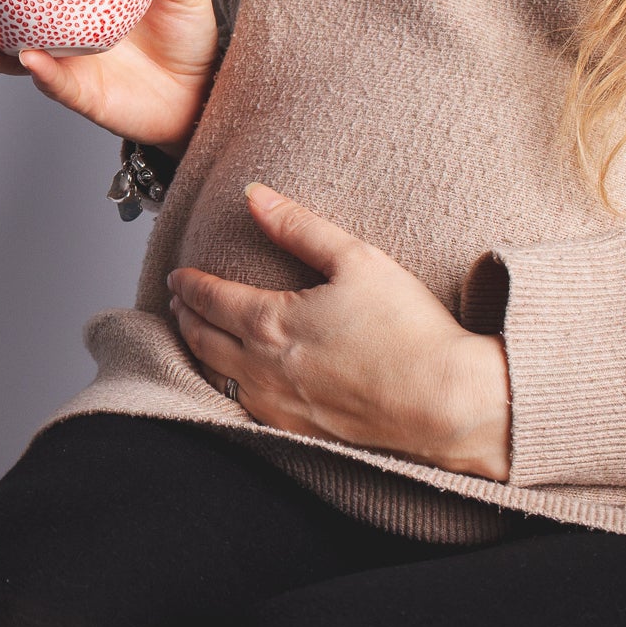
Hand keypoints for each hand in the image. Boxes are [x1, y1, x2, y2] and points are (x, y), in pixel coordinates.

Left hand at [167, 183, 511, 480]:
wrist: (447, 404)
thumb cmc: (410, 329)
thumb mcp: (356, 259)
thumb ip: (298, 226)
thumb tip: (254, 195)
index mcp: (271, 323)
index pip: (209, 299)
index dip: (189, 284)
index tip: (179, 275)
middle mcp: (263, 368)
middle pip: (202, 338)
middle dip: (185, 316)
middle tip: (178, 301)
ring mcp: (279, 405)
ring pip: (216, 375)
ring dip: (198, 350)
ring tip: (194, 333)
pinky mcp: (300, 431)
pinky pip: (243, 406)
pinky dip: (225, 384)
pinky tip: (233, 379)